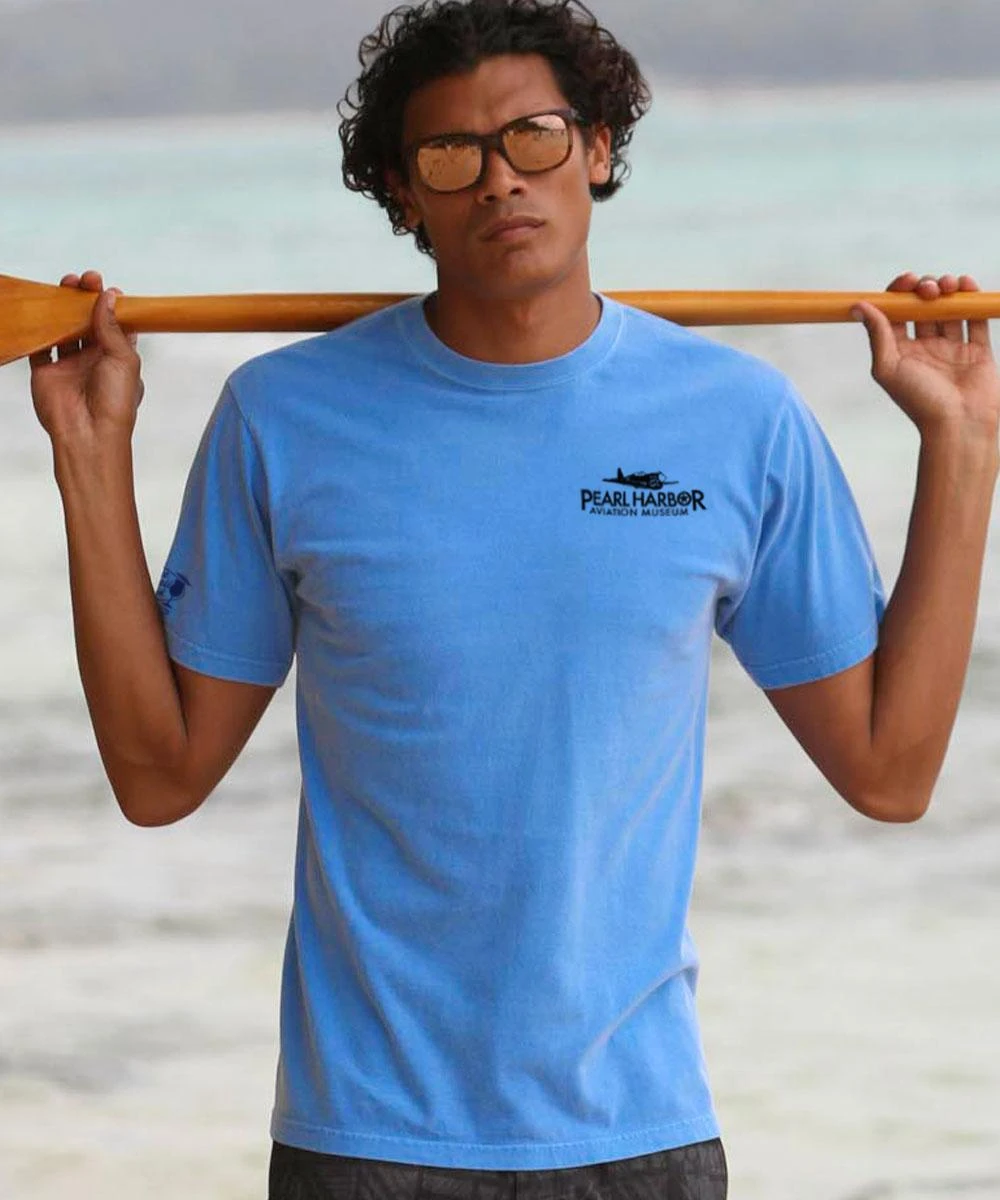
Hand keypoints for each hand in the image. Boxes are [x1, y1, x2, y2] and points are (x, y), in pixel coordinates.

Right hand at [30, 269, 143, 448]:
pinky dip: (38, 327)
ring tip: (65, 285)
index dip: (112, 306)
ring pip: (63, 328)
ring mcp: (69, 365)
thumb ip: (112, 327)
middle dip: (86, 299)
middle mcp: (93, 359)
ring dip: (63, 307)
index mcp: (118, 358)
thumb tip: (108, 296)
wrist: (88, 434)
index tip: (110, 289)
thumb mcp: (124, 359)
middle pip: (87, 322)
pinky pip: (39, 345)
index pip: (115, 325)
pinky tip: (42, 308)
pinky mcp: (46, 371)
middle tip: (85, 280)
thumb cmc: (115, 403)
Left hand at [853, 272, 998, 438]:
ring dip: (949, 289)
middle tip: (928, 289)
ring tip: (950, 285)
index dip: (899, 293)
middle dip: (926, 289)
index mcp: (901, 352)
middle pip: (923, 307)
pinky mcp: (977, 350)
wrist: (959, 424)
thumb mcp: (888, 367)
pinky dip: (973, 299)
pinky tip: (967, 286)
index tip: (906, 281)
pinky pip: (975, 319)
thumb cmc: (920, 402)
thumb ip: (877, 334)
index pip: (896, 314)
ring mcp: (952, 348)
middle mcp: (925, 348)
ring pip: (949, 309)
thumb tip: (858, 306)